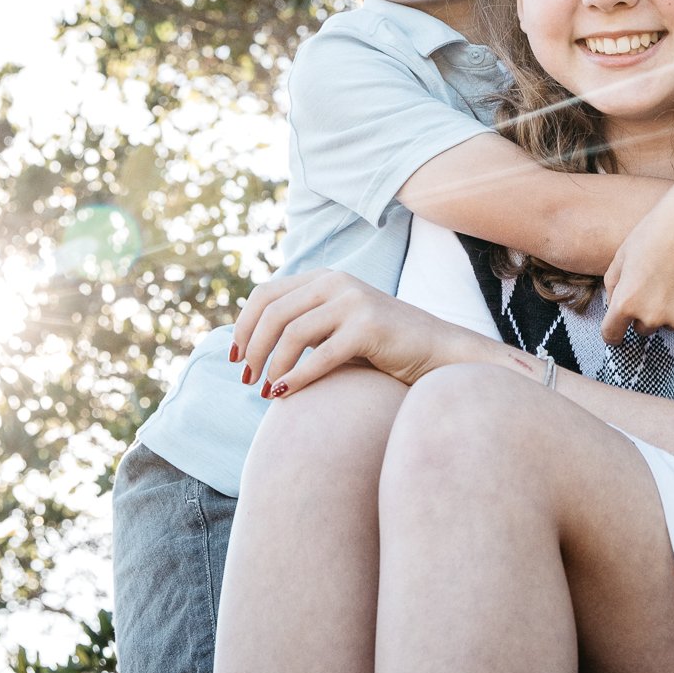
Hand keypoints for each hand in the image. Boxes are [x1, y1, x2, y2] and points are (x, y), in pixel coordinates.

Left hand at [231, 270, 485, 396]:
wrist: (438, 351)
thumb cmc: (384, 347)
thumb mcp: (338, 326)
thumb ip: (304, 324)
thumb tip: (251, 346)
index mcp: (325, 278)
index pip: (265, 294)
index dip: (243, 326)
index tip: (235, 357)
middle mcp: (337, 282)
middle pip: (273, 312)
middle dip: (252, 348)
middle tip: (246, 379)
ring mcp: (354, 301)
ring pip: (291, 332)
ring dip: (271, 366)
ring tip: (266, 390)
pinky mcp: (369, 327)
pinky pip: (320, 355)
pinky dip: (296, 377)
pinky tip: (284, 394)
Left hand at [601, 187, 673, 342]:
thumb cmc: (653, 234)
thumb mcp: (621, 257)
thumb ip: (613, 286)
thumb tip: (614, 306)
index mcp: (626, 303)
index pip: (612, 334)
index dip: (613, 334)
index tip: (616, 333)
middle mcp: (652, 316)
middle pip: (642, 329)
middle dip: (643, 314)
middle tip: (653, 286)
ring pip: (668, 323)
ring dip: (668, 309)